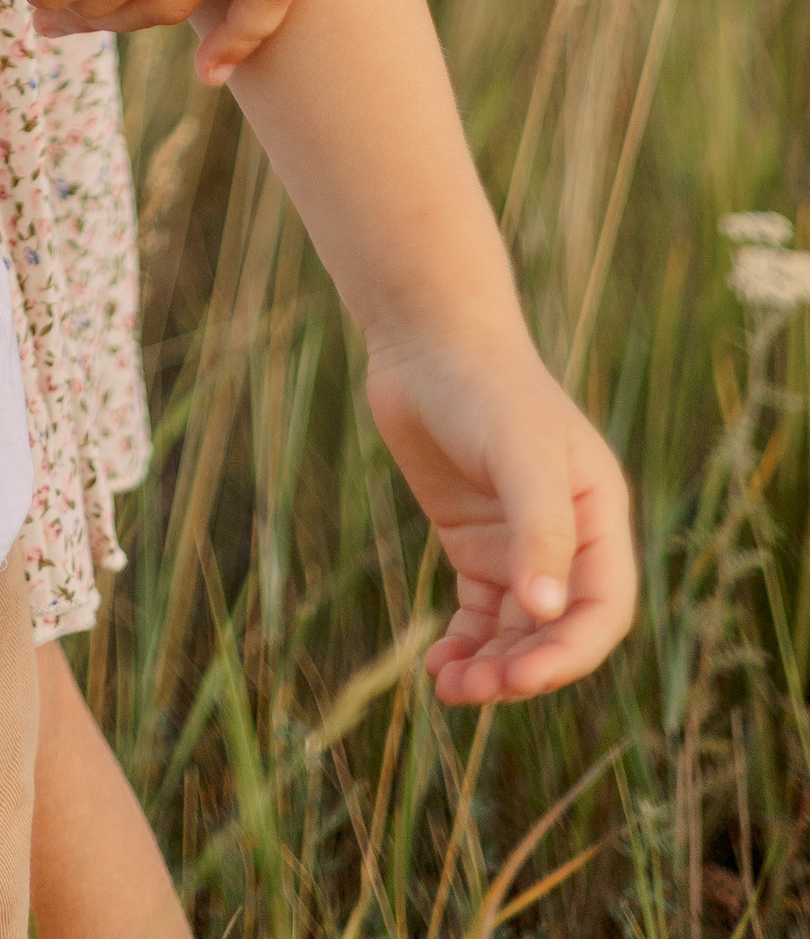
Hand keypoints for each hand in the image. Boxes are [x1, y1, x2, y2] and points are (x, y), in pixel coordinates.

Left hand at [365, 328, 636, 703]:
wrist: (428, 340)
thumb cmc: (486, 386)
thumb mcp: (521, 454)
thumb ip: (539, 532)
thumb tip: (545, 613)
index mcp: (599, 519)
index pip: (601, 612)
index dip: (567, 654)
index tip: (518, 677)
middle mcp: (566, 540)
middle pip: (557, 631)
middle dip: (521, 669)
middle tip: (470, 690)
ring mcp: (518, 545)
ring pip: (516, 631)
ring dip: (490, 667)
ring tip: (447, 687)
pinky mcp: (474, 543)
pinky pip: (480, 613)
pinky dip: (464, 644)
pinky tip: (437, 663)